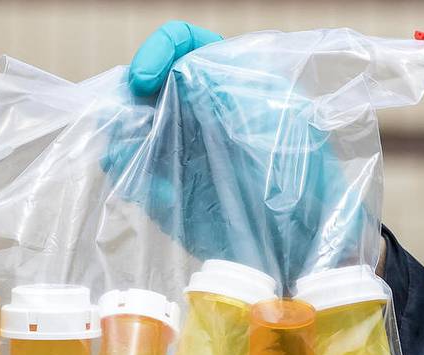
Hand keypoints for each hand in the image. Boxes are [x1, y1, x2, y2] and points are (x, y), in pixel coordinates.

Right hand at [105, 22, 376, 290]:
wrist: (299, 241)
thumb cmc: (301, 176)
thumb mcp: (274, 121)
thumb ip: (229, 93)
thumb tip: (182, 72)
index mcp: (225, 81)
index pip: (184, 44)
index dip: (160, 50)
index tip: (146, 79)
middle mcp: (193, 110)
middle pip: (142, 85)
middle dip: (128, 98)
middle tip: (128, 122)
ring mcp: (175, 149)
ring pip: (126, 129)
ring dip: (121, 140)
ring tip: (130, 159)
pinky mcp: (163, 188)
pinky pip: (131, 176)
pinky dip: (135, 181)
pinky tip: (164, 196)